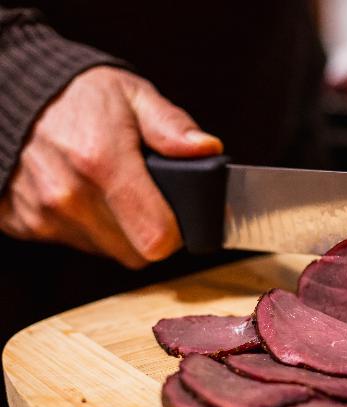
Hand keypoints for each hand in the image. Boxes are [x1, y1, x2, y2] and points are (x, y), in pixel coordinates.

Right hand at [0, 66, 221, 267]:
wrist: (10, 92)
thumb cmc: (76, 95)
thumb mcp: (134, 95)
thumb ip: (172, 127)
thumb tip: (207, 149)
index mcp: (102, 162)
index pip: (157, 238)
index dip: (177, 233)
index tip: (178, 216)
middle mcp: (68, 195)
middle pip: (136, 252)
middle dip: (150, 230)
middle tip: (147, 198)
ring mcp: (43, 213)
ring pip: (107, 251)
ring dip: (119, 232)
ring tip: (114, 191)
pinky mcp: (24, 224)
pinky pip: (75, 244)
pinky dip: (86, 228)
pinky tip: (85, 196)